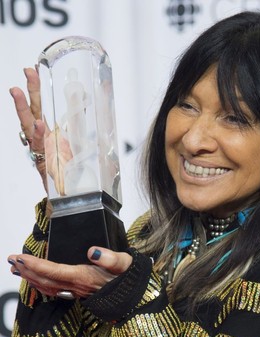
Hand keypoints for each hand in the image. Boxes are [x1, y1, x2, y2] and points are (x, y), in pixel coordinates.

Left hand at [7, 247, 132, 298]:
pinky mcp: (79, 293)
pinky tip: (37, 281)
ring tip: (17, 268)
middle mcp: (77, 286)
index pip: (53, 270)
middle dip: (26, 270)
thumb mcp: (125, 263)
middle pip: (45, 280)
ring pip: (47, 287)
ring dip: (30, 278)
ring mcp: (77, 292)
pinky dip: (41, 284)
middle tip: (11, 260)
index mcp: (85, 277)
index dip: (35, 264)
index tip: (19, 256)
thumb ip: (110, 257)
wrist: (136, 296)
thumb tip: (93, 251)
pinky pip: (54, 291)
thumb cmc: (130, 278)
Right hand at [10, 67, 72, 194]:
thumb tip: (92, 99)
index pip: (43, 104)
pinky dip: (39, 135)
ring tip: (16, 90)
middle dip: (31, 90)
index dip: (39, 87)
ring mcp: (41, 148)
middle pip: (34, 110)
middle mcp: (43, 137)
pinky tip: (39, 124)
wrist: (70, 193)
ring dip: (22, 108)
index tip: (37, 67)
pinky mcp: (44, 162)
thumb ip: (81, 124)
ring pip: (28, 125)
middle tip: (28, 70)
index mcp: (50, 130)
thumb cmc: (72, 168)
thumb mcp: (79, 143)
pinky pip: (39, 146)